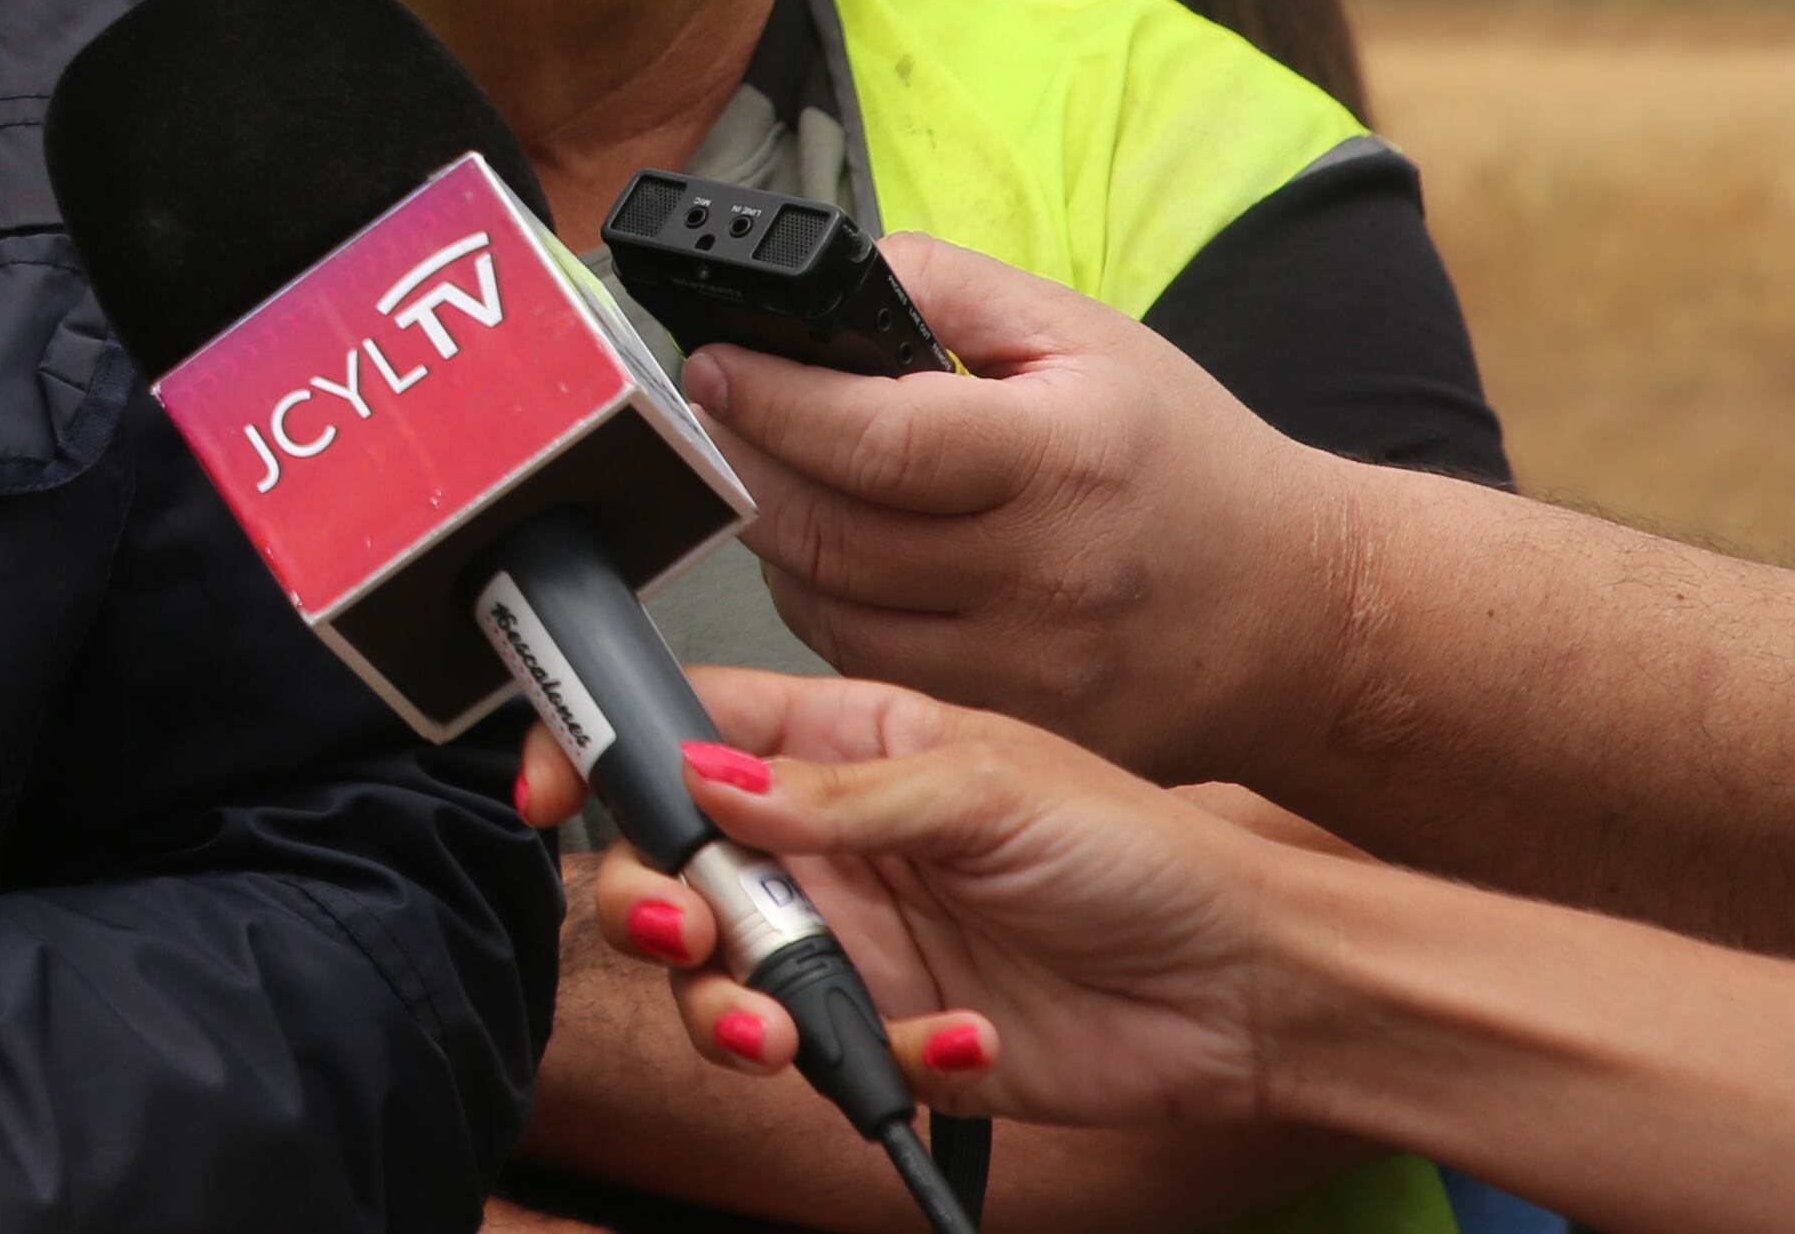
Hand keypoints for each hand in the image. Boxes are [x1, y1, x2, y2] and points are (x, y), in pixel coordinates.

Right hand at [520, 665, 1301, 1133]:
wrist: (1247, 990)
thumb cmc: (1144, 854)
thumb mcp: (986, 788)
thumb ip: (832, 796)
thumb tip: (700, 781)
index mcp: (839, 747)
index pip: (679, 730)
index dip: (597, 751)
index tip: (547, 792)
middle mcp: (824, 844)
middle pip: (663, 865)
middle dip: (647, 904)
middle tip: (689, 928)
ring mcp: (850, 941)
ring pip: (716, 976)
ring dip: (729, 1007)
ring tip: (785, 1029)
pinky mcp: (888, 1033)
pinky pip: (822, 1058)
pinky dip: (881, 1064)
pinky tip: (960, 1042)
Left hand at [694, 235, 1366, 788]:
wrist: (1305, 614)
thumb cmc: (1183, 461)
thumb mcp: (1084, 337)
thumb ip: (946, 288)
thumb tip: (825, 277)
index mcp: (1061, 460)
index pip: (874, 440)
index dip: (768, 399)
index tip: (711, 364)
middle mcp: (1043, 577)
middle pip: (828, 531)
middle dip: (740, 463)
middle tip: (710, 415)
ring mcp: (1027, 672)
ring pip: (827, 611)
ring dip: (772, 539)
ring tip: (771, 477)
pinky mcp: (1015, 731)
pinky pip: (870, 673)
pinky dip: (828, 611)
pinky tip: (836, 558)